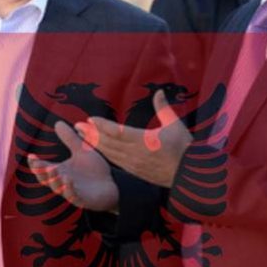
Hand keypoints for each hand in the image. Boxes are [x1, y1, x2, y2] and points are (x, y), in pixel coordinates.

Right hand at [28, 121, 118, 210]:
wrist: (112, 185)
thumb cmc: (94, 170)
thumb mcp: (81, 151)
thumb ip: (70, 139)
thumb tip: (58, 122)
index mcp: (60, 171)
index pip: (43, 169)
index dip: (35, 164)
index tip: (31, 155)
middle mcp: (62, 182)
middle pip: (47, 179)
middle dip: (42, 172)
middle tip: (38, 164)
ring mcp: (72, 192)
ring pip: (58, 188)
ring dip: (54, 179)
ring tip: (53, 169)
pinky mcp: (82, 200)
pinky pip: (73, 196)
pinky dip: (69, 189)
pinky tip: (68, 180)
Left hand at [76, 90, 191, 187]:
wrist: (189, 174)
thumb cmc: (184, 148)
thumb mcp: (175, 124)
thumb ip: (164, 108)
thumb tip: (158, 92)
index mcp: (145, 141)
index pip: (118, 132)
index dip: (102, 125)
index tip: (90, 118)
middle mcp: (136, 153)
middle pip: (109, 143)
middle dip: (92, 133)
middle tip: (77, 125)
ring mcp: (134, 164)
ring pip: (110, 153)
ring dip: (94, 143)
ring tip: (82, 135)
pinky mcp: (135, 171)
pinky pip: (115, 161)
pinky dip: (104, 153)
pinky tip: (96, 148)